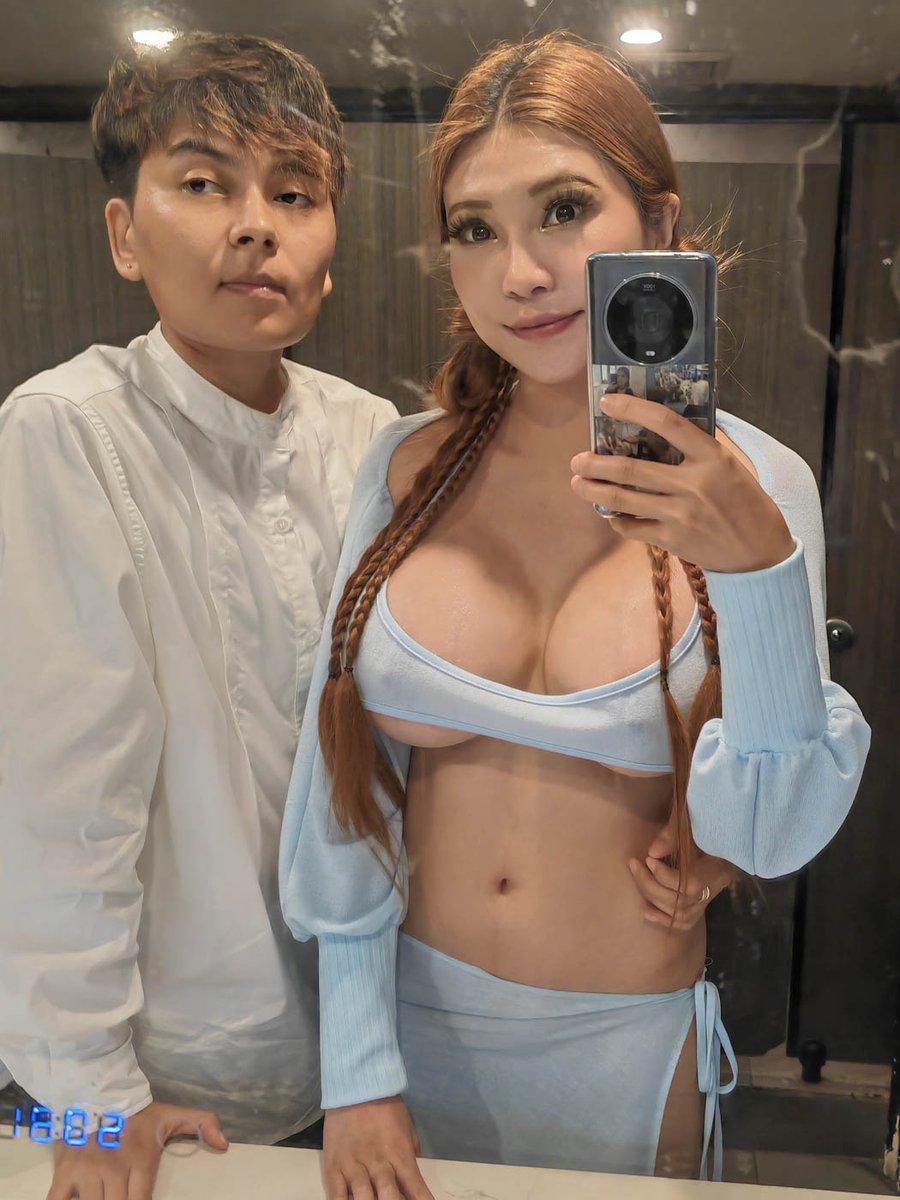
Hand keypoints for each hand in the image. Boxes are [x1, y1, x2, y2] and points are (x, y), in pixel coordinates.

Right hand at [46, 1100, 227, 1199]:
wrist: (95, 1091)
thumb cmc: (136, 1113)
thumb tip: (225, 1144)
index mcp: (140, 1162)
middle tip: (123, 1197)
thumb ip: (201, 1124)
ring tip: (106, 1196)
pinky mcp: (63, 1173)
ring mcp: (86, 1173)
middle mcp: (113, 1171)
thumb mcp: (171, 1115)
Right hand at [323, 1095, 434, 1199]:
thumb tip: (412, 1180)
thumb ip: (410, 1155)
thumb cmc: (386, 1107)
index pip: (415, 1187)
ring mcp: (354, 1166)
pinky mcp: (334, 1165)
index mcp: (400, 1154)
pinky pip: (337, 1195)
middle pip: (389, 1198)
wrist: (356, 1085)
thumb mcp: (407, 1128)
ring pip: (363, 1199)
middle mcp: (378, 1164)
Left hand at [572, 394, 795, 572]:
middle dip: (596, 463)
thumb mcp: (731, 467)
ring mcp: (680, 514)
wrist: (759, 554)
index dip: (633, 409)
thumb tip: (664, 426)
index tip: (608, 402)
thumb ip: (700, 449)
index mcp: (712, 457)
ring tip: (578, 483)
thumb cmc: (747, 505)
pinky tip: (610, 514)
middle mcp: (693, 484)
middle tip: (578, 459)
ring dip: (594, 490)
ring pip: (623, 500)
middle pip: (631, 469)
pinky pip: (632, 528)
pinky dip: (616, 520)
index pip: (667, 423)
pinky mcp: (672, 540)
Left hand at [628, 820, 737, 931]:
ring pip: (683, 913)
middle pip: (684, 901)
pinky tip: (647, 912)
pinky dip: (665, 919)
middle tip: (635, 865)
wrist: (717, 814)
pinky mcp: (702, 898)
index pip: (692, 884)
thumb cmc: (701, 811)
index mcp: (721, 862)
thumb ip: (672, 835)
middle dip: (652, 886)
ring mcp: (711, 892)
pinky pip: (687, 919)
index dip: (665, 876)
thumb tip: (652, 853)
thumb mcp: (688, 817)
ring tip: (637, 877)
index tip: (648, 859)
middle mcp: (719, 882)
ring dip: (654, 900)